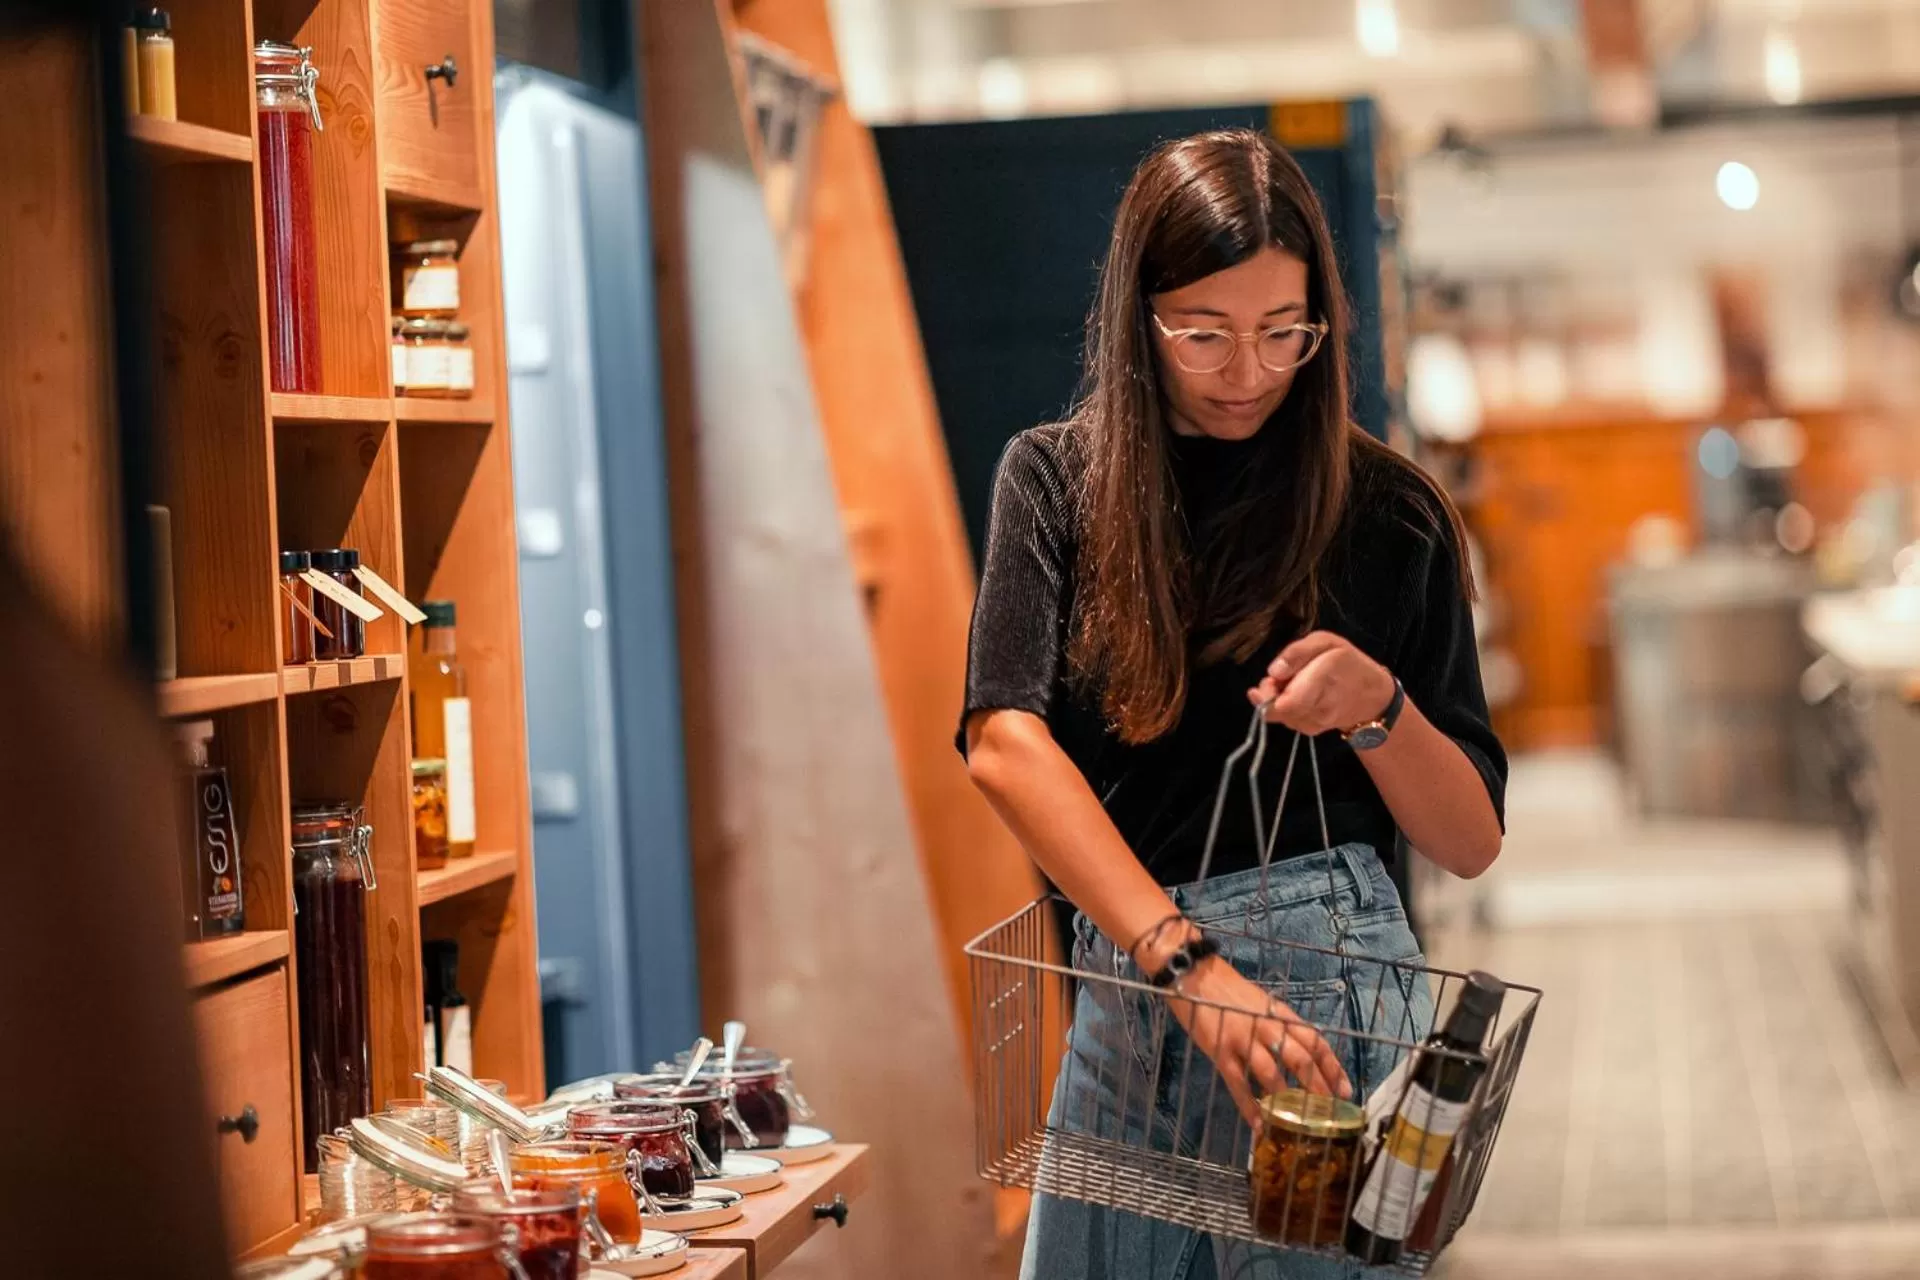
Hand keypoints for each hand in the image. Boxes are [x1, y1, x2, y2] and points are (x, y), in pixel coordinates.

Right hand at [1165, 954, 1352, 1127]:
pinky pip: (1238, 1083)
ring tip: (1298, 1124)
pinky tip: (1259, 1124)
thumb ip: (1282, 1028)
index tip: (1345, 1090)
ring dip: (1286, 1100)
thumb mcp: (1264, 1006)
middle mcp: (1267, 1027)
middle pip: (1299, 1058)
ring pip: (1271, 1073)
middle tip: (1328, 1112)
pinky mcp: (1221, 1051)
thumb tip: (1304, 1059)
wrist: (1195, 977)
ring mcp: (1243, 1040)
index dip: (1333, 1067)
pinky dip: (1249, 1106)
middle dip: (1317, 1087)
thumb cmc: (1232, 994)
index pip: (1315, 1041)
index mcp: (1281, 1015)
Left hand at [1248, 631, 1394, 736]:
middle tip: (1278, 679)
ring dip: (1278, 701)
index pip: (1284, 703)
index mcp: (1323, 680)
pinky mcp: (1313, 730)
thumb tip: (1274, 672)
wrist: (1373, 696)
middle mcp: (1320, 708)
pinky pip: (1290, 721)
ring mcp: (1317, 723)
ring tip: (1293, 685)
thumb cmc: (1348, 663)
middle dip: (1270, 695)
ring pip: (1281, 717)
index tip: (1270, 679)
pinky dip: (1287, 709)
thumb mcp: (1326, 642)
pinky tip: (1299, 696)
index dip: (1267, 694)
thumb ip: (1296, 652)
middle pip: (1277, 712)